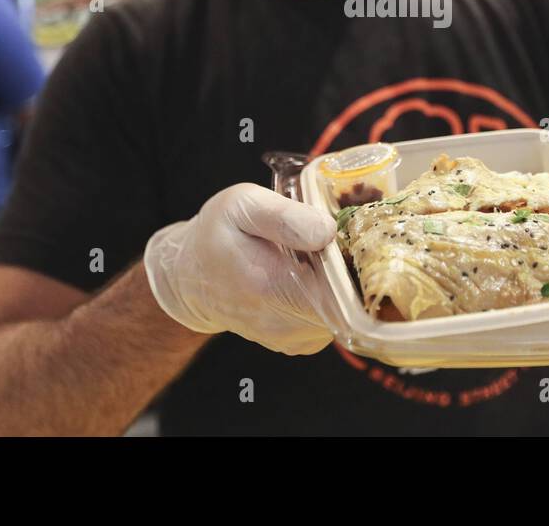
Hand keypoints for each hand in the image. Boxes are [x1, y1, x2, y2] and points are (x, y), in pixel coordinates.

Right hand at [144, 183, 336, 354]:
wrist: (190, 278)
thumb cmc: (216, 236)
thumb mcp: (242, 206)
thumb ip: (286, 217)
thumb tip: (328, 231)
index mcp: (272, 286)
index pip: (342, 288)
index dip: (357, 262)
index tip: (353, 236)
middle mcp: (285, 323)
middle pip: (350, 302)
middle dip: (354, 269)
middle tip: (340, 238)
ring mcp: (294, 338)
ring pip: (346, 312)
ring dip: (343, 283)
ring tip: (322, 255)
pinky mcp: (299, 342)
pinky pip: (334, 319)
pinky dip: (332, 296)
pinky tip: (314, 275)